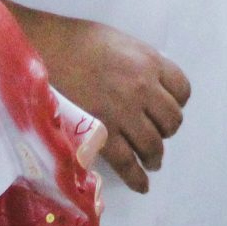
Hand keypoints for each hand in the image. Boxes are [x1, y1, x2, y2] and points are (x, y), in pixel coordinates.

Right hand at [17, 13, 188, 192]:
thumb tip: (147, 82)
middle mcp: (143, 88)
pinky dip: (137, 177)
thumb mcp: (120, 42)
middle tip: (157, 134)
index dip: (177, 102)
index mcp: (149, 62)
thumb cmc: (77, 41)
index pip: (182, 89)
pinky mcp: (102, 134)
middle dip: (166, 130)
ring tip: (152, 162)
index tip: (169, 107)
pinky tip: (142, 184)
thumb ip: (140, 64)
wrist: (44, 50)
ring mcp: (124, 113)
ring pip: (153, 144)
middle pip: (172, 119)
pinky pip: (127, 162)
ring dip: (155, 156)